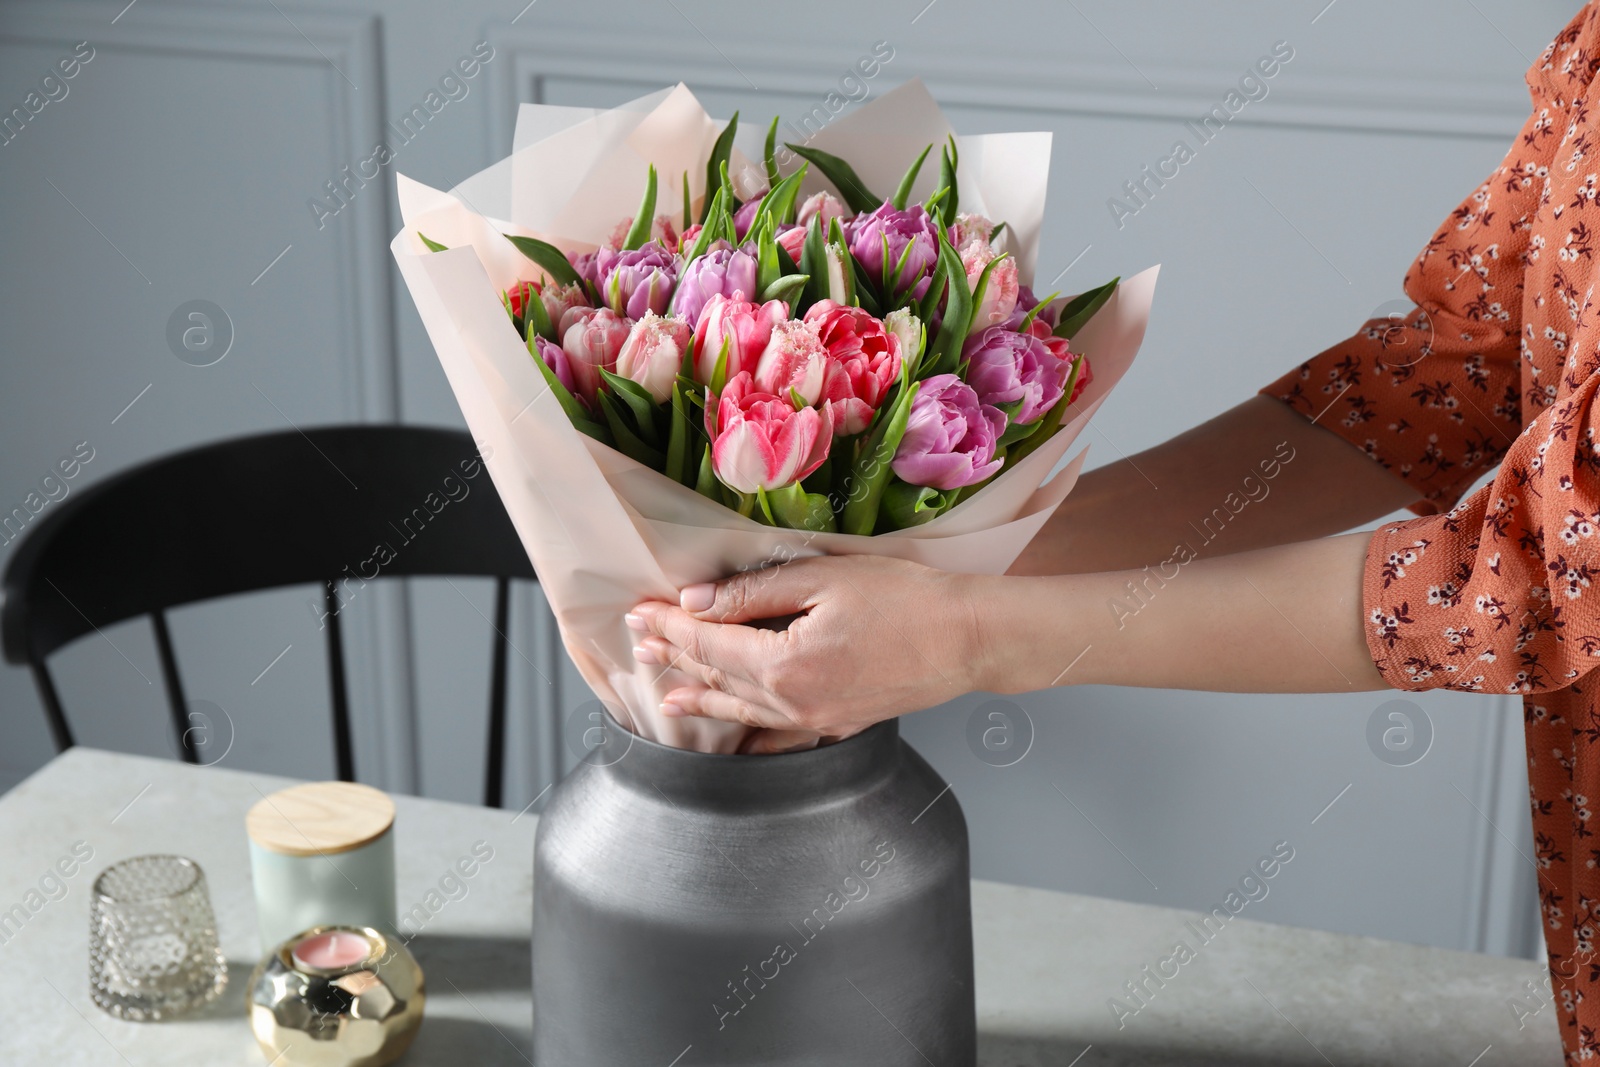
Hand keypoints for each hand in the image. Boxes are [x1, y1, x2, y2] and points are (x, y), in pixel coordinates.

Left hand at [627, 555, 986, 747]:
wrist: (970, 639)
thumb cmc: (908, 599)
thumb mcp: (824, 578)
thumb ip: (755, 592)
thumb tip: (696, 602)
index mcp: (784, 664)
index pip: (707, 643)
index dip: (669, 625)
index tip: (639, 610)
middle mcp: (793, 702)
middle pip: (717, 678)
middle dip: (676, 657)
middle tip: (641, 640)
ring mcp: (816, 719)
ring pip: (742, 709)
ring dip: (700, 698)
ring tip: (666, 697)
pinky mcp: (838, 723)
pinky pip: (777, 731)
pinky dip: (746, 726)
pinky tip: (735, 731)